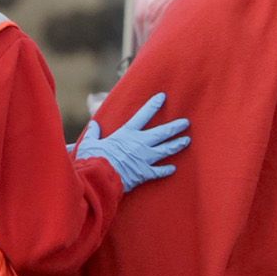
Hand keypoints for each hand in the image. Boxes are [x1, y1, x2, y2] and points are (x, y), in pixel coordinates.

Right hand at [76, 91, 191, 191]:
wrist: (100, 178)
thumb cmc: (93, 159)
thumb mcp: (90, 143)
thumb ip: (93, 134)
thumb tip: (93, 125)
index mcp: (126, 134)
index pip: (142, 115)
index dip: (153, 106)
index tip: (163, 97)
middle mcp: (139, 144)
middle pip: (162, 132)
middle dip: (175, 127)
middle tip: (186, 122)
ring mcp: (144, 158)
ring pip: (165, 150)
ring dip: (177, 145)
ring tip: (186, 140)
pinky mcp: (145, 173)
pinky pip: (159, 171)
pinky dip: (166, 170)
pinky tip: (173, 168)